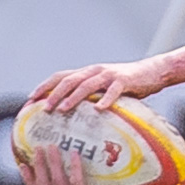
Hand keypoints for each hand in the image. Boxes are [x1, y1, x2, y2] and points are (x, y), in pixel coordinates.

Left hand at [30, 58, 167, 112]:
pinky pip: (113, 91)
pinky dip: (105, 100)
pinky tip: (99, 110)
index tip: (30, 100)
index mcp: (88, 73)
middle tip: (43, 108)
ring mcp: (109, 75)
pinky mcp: (125, 80)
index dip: (44, 87)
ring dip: (72, 97)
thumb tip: (73, 113)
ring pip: (86, 84)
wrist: (153, 71)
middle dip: (53, 94)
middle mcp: (95, 71)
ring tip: (62, 109)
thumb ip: (91, 95)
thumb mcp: (105, 88)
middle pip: (69, 80)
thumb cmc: (129, 84)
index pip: (60, 77)